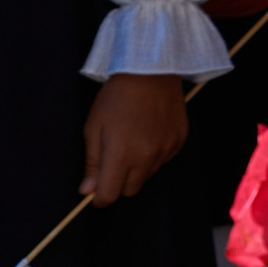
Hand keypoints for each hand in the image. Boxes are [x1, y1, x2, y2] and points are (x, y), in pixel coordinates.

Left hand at [82, 73, 187, 205]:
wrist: (150, 70)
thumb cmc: (116, 98)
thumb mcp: (93, 128)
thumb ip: (92, 163)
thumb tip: (88, 191)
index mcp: (121, 154)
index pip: (109, 195)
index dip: (99, 195)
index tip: (95, 188)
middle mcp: (146, 156)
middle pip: (130, 190)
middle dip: (118, 182)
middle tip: (113, 157)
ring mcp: (166, 149)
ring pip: (147, 175)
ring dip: (137, 167)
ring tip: (133, 140)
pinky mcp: (179, 140)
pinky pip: (163, 160)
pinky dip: (154, 154)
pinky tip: (149, 132)